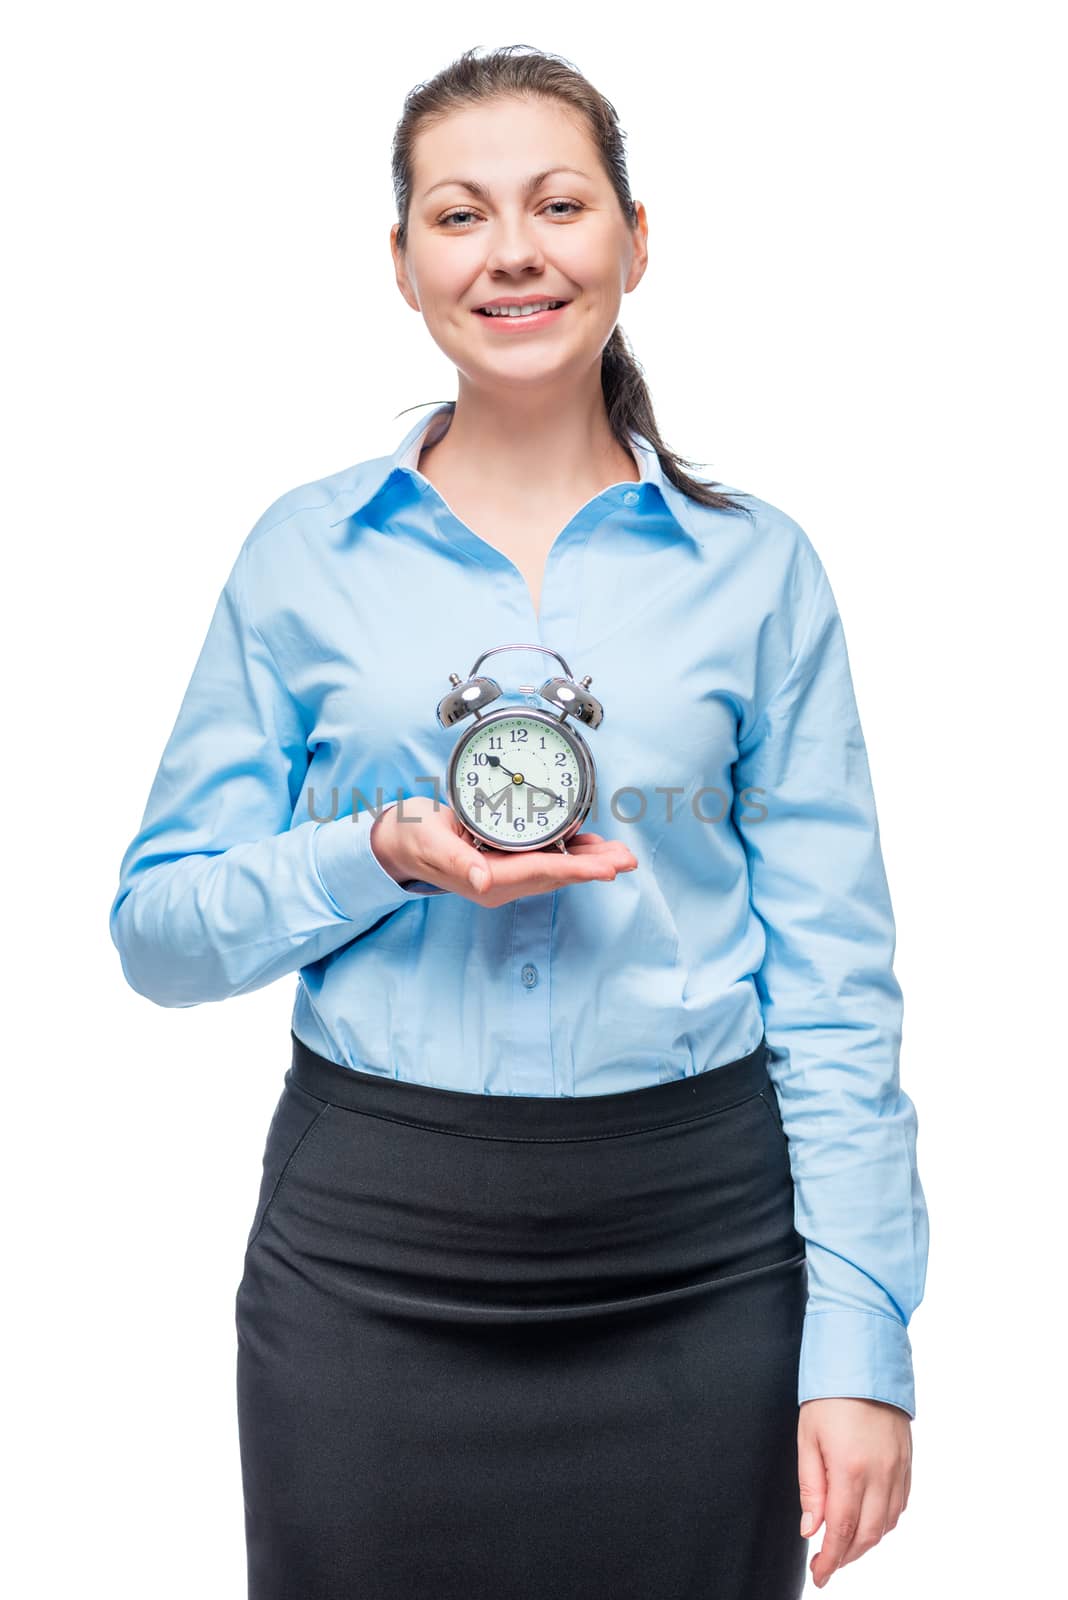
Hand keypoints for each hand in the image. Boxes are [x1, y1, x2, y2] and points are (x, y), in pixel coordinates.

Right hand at [370, 797, 637, 906]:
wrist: (398, 841)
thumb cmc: (413, 839)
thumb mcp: (432, 845)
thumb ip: (458, 863)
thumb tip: (483, 883)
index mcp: (488, 881)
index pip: (542, 874)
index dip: (578, 871)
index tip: (607, 869)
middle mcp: (502, 881)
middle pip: (557, 874)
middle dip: (594, 867)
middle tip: (628, 859)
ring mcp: (504, 873)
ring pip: (556, 868)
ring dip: (588, 860)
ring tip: (620, 853)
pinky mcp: (504, 859)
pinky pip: (545, 858)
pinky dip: (569, 851)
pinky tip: (588, 843)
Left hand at [798, 1398, 912, 1587]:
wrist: (864, 1362)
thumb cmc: (830, 1396)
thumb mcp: (808, 1438)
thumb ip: (811, 1487)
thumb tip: (811, 1529)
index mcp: (850, 1468)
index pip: (842, 1530)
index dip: (831, 1559)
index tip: (819, 1574)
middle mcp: (880, 1474)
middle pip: (867, 1535)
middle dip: (847, 1556)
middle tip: (828, 1563)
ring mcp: (898, 1469)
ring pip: (887, 1524)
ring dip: (866, 1541)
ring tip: (845, 1544)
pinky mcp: (907, 1462)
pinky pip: (900, 1505)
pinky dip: (884, 1521)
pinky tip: (869, 1520)